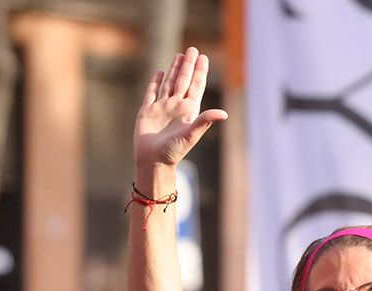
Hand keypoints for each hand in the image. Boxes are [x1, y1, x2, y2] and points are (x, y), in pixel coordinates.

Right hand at [134, 48, 226, 167]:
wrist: (153, 161)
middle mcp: (176, 107)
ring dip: (174, 69)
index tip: (203, 57)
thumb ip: (205, 121)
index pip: (195, 86)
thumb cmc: (174, 151)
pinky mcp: (147, 111)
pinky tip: (158, 72)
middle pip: (183, 80)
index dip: (199, 72)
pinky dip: (155, 82)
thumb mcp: (191, 135)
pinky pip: (151, 93)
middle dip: (188, 65)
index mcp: (188, 111)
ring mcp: (162, 108)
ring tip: (179, 55)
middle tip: (193, 49)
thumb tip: (224, 113)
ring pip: (169, 83)